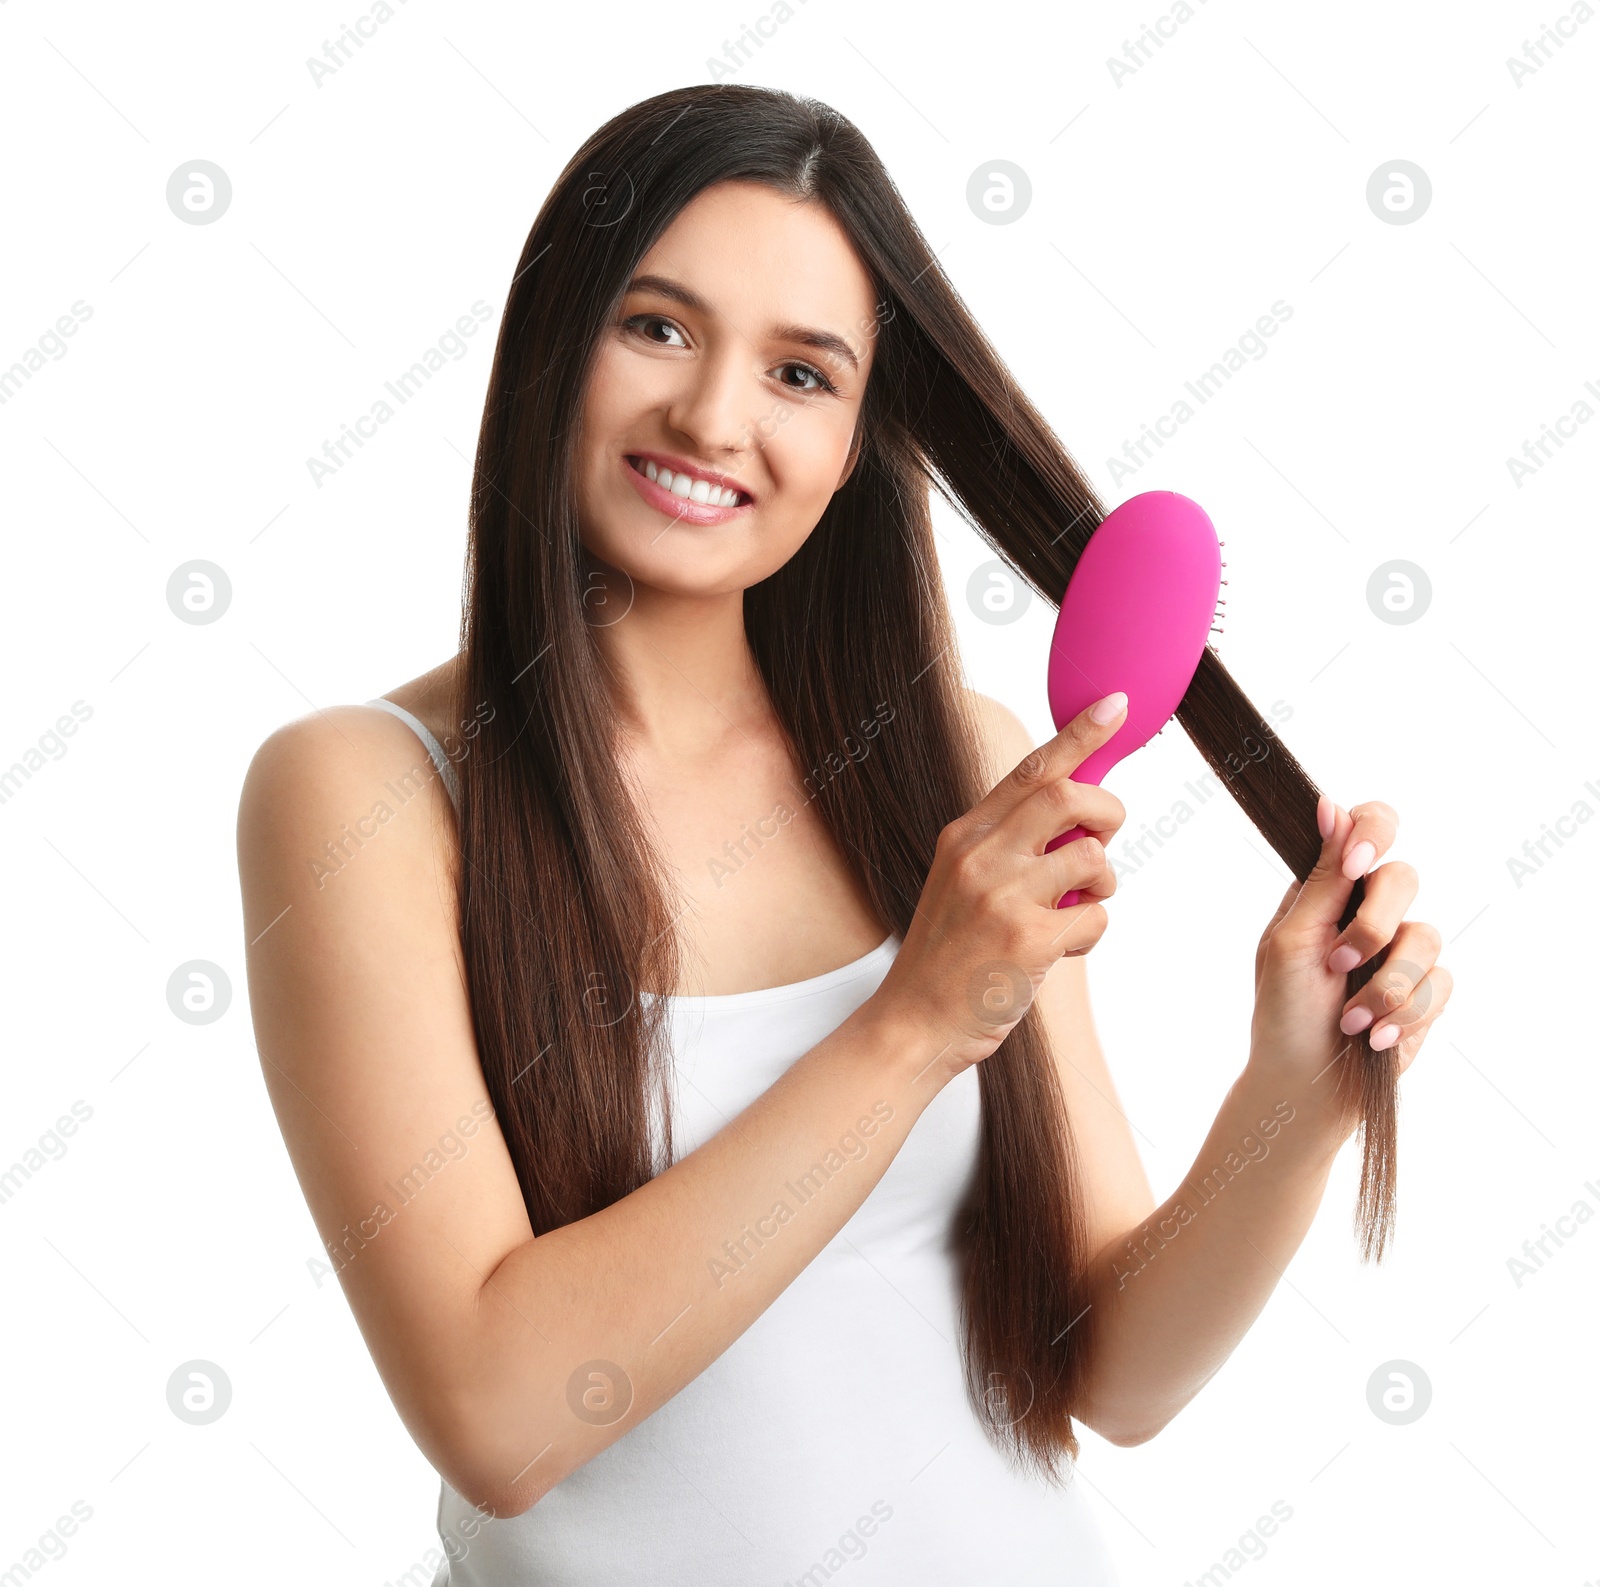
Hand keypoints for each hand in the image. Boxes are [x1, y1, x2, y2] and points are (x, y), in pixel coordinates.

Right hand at [871, 693, 1128, 1075]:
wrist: (916, 1021)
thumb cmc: (951, 954)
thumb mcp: (965, 881)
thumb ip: (1010, 844)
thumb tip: (1079, 812)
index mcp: (965, 834)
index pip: (1032, 770)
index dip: (1080, 734)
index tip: (1115, 705)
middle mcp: (981, 856)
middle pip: (1070, 797)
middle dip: (1108, 812)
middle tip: (1105, 838)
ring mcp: (1002, 896)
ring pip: (1093, 858)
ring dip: (1102, 884)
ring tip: (1076, 909)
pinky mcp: (1027, 939)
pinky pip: (1096, 915)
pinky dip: (1091, 933)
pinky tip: (1062, 949)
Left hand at [1248, 795, 1452, 1138]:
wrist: (1307, 1084)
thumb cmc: (1284, 1011)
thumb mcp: (1292, 941)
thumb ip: (1319, 879)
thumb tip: (1328, 805)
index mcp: (1329, 890)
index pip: (1369, 828)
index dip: (1372, 834)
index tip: (1355, 866)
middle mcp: (1370, 912)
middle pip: (1404, 879)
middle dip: (1372, 926)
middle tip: (1338, 962)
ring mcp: (1402, 951)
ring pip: (1427, 938)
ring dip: (1384, 987)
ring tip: (1350, 1020)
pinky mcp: (1428, 992)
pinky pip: (1442, 984)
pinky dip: (1404, 1014)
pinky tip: (1374, 1038)